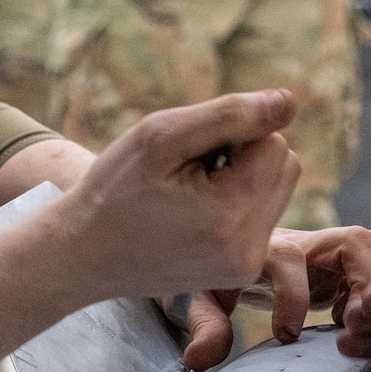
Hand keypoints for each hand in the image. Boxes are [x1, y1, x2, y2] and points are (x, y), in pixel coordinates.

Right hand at [56, 90, 300, 303]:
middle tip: (188, 168)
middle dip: (243, 153)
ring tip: (189, 189)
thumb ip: (230, 115)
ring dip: (241, 175)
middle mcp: (249, 250)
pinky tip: (193, 209)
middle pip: (284, 164)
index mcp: (231, 217)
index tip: (188, 153)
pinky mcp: (241, 270)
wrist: (82, 255)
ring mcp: (246, 265)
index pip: (274, 141)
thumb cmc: (114, 190)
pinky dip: (235, 198)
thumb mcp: (161, 136)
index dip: (232, 133)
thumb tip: (289, 101)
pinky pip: (262, 212)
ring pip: (277, 186)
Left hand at [179, 223, 370, 369]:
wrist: (247, 244)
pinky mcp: (353, 261)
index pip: (286, 258)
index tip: (286, 335)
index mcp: (268, 245)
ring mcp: (335, 247)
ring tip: (358, 326)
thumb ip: (207, 325)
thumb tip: (198, 360)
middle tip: (351, 325)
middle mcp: (308, 240)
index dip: (291, 295)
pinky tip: (358, 323)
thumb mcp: (209, 295)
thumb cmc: (232, 269)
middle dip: (362, 281)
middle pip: (352, 241)